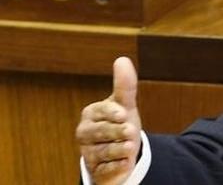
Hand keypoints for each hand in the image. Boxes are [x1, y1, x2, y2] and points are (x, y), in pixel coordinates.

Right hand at [76, 57, 141, 184]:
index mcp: (91, 114)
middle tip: (131, 132)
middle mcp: (85, 133)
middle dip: (117, 132)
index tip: (123, 114)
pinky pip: (106, 170)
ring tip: (130, 147)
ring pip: (103, 152)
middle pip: (101, 133)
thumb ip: (125, 85)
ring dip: (119, 150)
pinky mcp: (96, 171)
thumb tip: (122, 59)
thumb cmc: (121, 123)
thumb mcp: (125, 104)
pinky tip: (126, 163)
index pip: (99, 111)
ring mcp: (89, 153)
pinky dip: (117, 166)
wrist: (121, 152)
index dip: (112, 113)